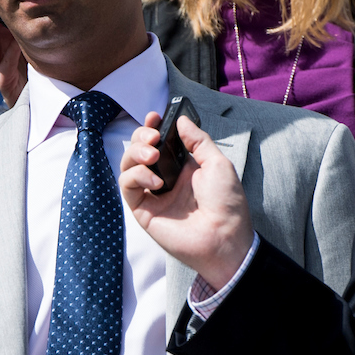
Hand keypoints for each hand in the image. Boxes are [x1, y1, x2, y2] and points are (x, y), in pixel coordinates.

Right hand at [120, 110, 255, 290]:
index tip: (154, 117)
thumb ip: (198, 141)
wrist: (224, 236)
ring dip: (136, 153)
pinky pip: (127, 186)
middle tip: (154, 137)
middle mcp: (165, 179)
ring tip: (153, 155)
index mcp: (182, 167)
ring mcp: (153, 195)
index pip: (159, 142)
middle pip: (139, 150)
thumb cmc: (226, 203)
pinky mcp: (143, 210)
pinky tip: (155, 180)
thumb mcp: (218, 163)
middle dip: (141, 137)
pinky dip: (136, 176)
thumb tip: (180, 120)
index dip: (152, 127)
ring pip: (128, 165)